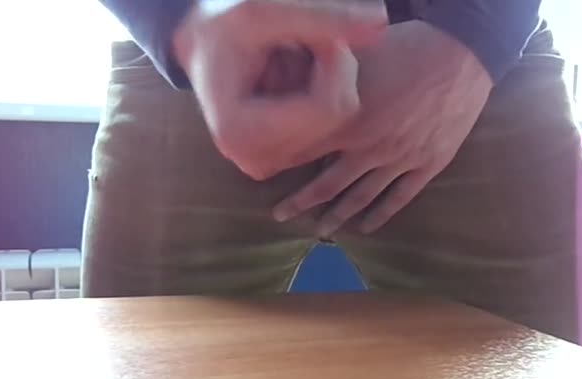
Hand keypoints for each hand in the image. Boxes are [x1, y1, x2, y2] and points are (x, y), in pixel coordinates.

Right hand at [173, 0, 386, 180]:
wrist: (201, 38)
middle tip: (316, 40)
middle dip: (333, 75)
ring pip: (333, 128)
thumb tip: (380, 23)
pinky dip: (322, 99)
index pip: (322, 110)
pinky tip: (298, 74)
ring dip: (329, 84)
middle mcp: (249, 156)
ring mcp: (263, 161)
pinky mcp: (275, 159)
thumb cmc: (225, 20)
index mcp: (237, 129)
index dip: (336, 66)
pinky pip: (325, 132)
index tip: (327, 34)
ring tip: (300, 55)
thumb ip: (323, 17)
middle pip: (331, 122)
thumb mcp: (267, 8)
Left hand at [272, 21, 493, 236]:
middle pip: (327, 185)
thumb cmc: (406, 46)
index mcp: (348, 120)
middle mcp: (369, 148)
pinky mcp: (428, 164)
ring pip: (361, 198)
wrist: (463, 51)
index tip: (265, 176)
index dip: (282, 166)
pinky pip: (400, 198)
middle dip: (300, 203)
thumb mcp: (356, 58)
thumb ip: (324, 77)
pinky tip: (365, 229)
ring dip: (337, 217)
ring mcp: (400, 160)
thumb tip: (291, 81)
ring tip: (320, 231)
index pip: (304, 153)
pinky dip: (380, 215)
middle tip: (280, 216)